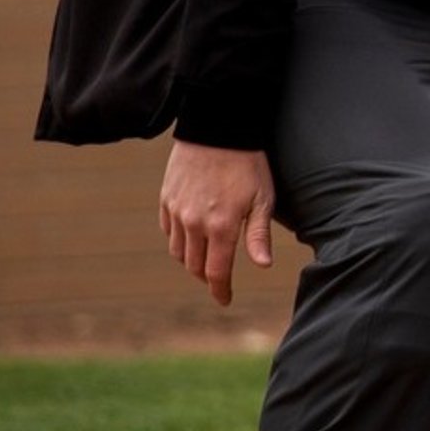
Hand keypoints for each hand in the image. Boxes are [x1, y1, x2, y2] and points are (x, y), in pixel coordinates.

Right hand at [159, 141, 276, 305]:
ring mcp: (176, 211)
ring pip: (178, 251)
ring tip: (206, 261)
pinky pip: (167, 231)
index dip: (220, 290)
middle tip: (219, 281)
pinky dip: (178, 241)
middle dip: (207, 278)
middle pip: (194, 266)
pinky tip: (191, 239)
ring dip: (191, 261)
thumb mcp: (263, 199)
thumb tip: (262, 266)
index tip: (225, 300)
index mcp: (220, 226)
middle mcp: (193, 223)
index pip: (216, 271)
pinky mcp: (166, 199)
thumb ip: (258, 235)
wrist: (217, 130)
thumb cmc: (248, 164)